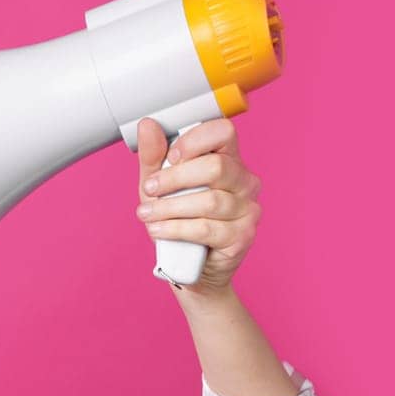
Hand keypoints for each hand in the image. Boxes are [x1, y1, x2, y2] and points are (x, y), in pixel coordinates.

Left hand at [134, 116, 261, 294]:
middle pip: (216, 167)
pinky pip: (206, 228)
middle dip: (174, 178)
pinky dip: (176, 229)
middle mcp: (245, 182)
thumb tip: (146, 124)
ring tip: (147, 214)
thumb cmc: (179, 223)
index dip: (195, 140)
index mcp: (230, 161)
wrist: (191, 271)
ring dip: (169, 207)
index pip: (224, 132)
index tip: (170, 156)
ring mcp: (248, 210)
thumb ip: (154, 157)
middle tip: (150, 189)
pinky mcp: (242, 236)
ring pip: (209, 201)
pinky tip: (158, 230)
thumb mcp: (160, 187)